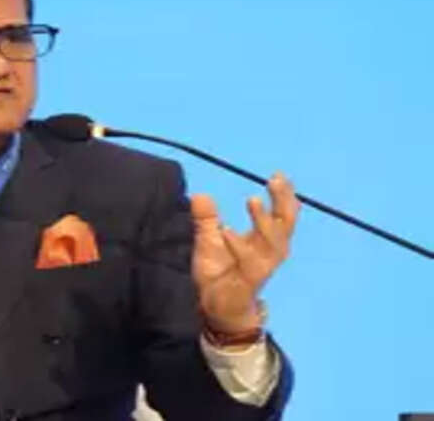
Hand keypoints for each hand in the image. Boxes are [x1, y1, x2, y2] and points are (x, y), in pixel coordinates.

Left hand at [191, 172, 300, 332]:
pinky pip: (249, 264)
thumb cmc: (220, 273)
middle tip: (276, 179)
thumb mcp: (209, 242)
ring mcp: (261, 268)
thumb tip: (200, 194)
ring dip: (264, 221)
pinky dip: (240, 246)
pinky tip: (228, 231)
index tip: (279, 175)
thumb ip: (207, 219)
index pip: (281, 215)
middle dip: (283, 202)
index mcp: (264, 240)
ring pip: (272, 243)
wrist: (218, 310)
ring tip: (253, 199)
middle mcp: (268, 252)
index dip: (283, 196)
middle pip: (285, 225)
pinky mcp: (248, 283)